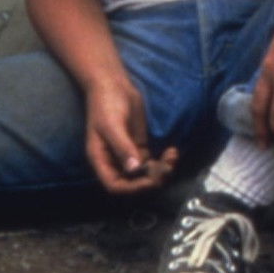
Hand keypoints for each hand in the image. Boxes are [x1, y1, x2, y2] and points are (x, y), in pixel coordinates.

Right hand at [83, 74, 177, 193]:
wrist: (113, 84)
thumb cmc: (106, 103)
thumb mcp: (112, 125)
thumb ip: (123, 147)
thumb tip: (134, 169)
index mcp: (101, 159)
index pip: (115, 185)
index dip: (132, 188)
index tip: (150, 179)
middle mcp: (114, 161)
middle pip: (133, 183)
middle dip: (151, 179)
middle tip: (166, 167)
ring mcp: (128, 155)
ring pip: (145, 174)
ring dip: (161, 170)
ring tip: (172, 157)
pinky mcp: (139, 147)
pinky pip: (152, 162)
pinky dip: (163, 161)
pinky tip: (172, 151)